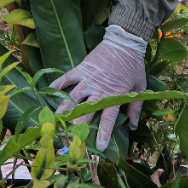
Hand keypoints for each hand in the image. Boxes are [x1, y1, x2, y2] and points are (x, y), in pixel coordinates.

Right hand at [51, 25, 147, 148]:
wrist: (125, 41)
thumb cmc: (133, 65)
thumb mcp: (140, 86)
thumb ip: (136, 107)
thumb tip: (134, 126)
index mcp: (115, 95)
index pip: (108, 118)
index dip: (103, 133)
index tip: (98, 146)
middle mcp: (99, 89)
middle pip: (86, 111)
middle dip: (78, 125)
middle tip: (69, 138)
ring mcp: (89, 79)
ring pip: (73, 97)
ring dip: (64, 109)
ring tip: (55, 120)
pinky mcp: (81, 68)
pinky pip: (67, 77)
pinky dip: (57, 83)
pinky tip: (48, 90)